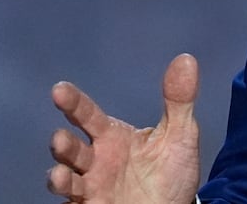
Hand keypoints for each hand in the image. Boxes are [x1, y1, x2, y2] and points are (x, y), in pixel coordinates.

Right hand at [47, 53, 202, 203]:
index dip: (73, 102)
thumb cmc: (172, 171)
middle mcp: (95, 161)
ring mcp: (91, 187)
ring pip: (67, 181)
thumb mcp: (180, 134)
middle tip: (60, 139)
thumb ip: (179, 100)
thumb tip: (186, 59)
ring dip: (59, 179)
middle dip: (62, 145)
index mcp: (112, 137)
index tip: (60, 90)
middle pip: (71, 149)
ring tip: (60, 176)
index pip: (87, 115)